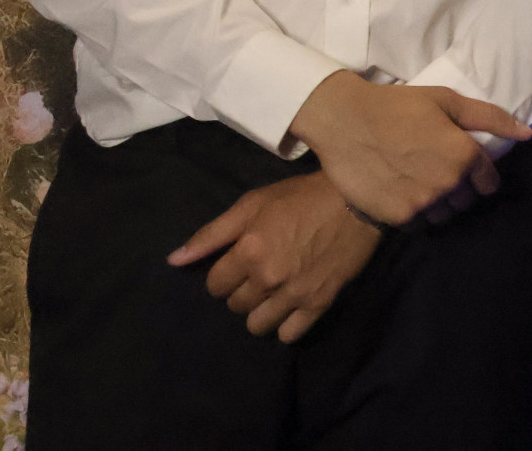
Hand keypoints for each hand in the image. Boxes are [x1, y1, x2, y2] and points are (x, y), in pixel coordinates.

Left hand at [168, 172, 379, 341]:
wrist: (357, 200)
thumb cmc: (302, 197)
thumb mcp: (253, 204)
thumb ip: (212, 234)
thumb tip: (174, 260)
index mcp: (249, 251)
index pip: (214, 285)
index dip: (224, 273)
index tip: (239, 262)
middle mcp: (268, 277)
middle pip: (235, 305)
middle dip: (243, 290)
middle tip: (260, 272)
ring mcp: (295, 293)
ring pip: (257, 325)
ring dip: (260, 311)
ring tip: (273, 293)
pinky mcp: (319, 303)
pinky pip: (289, 334)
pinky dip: (286, 325)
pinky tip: (290, 307)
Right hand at [288, 70, 530, 226]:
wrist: (345, 120)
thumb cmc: (398, 105)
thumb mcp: (448, 101)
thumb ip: (492, 118)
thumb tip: (528, 134)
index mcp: (464, 155)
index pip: (489, 183)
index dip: (479, 175)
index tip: (464, 168)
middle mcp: (447, 184)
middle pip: (466, 202)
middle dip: (459, 190)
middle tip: (437, 170)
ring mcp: (421, 203)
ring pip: (443, 216)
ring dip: (438, 205)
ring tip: (419, 182)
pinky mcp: (395, 217)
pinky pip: (418, 225)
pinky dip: (415, 213)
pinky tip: (402, 192)